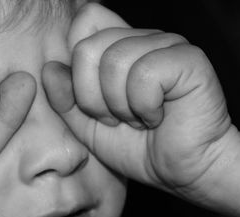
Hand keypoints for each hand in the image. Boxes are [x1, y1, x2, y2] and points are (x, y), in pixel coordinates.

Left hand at [43, 3, 239, 202]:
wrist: (184, 172)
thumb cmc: (139, 148)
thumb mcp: (88, 127)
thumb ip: (65, 99)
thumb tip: (50, 68)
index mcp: (119, 46)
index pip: (84, 22)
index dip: (77, 67)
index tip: (93, 101)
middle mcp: (142, 38)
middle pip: (88, 47)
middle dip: (93, 97)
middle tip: (116, 118)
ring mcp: (167, 44)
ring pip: (114, 61)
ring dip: (120, 105)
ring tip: (138, 119)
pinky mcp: (189, 59)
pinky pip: (143, 74)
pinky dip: (144, 107)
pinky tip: (157, 117)